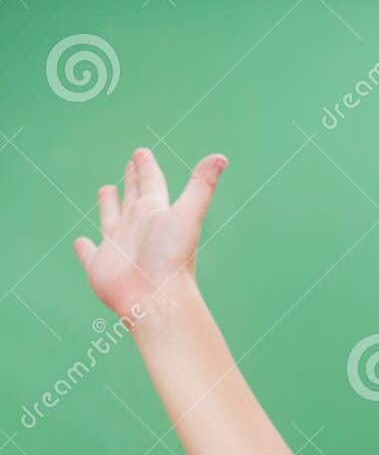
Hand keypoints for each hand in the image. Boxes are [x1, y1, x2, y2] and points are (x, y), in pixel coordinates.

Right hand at [73, 146, 227, 319]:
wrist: (157, 301)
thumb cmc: (172, 259)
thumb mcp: (187, 215)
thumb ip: (201, 186)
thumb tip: (221, 157)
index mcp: (155, 214)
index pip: (152, 184)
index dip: (147, 167)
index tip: (141, 153)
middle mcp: (137, 228)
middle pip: (133, 199)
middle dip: (132, 181)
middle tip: (130, 163)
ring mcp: (117, 247)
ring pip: (111, 220)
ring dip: (108, 205)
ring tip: (105, 190)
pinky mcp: (100, 266)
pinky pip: (89, 255)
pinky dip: (84, 249)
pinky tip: (81, 242)